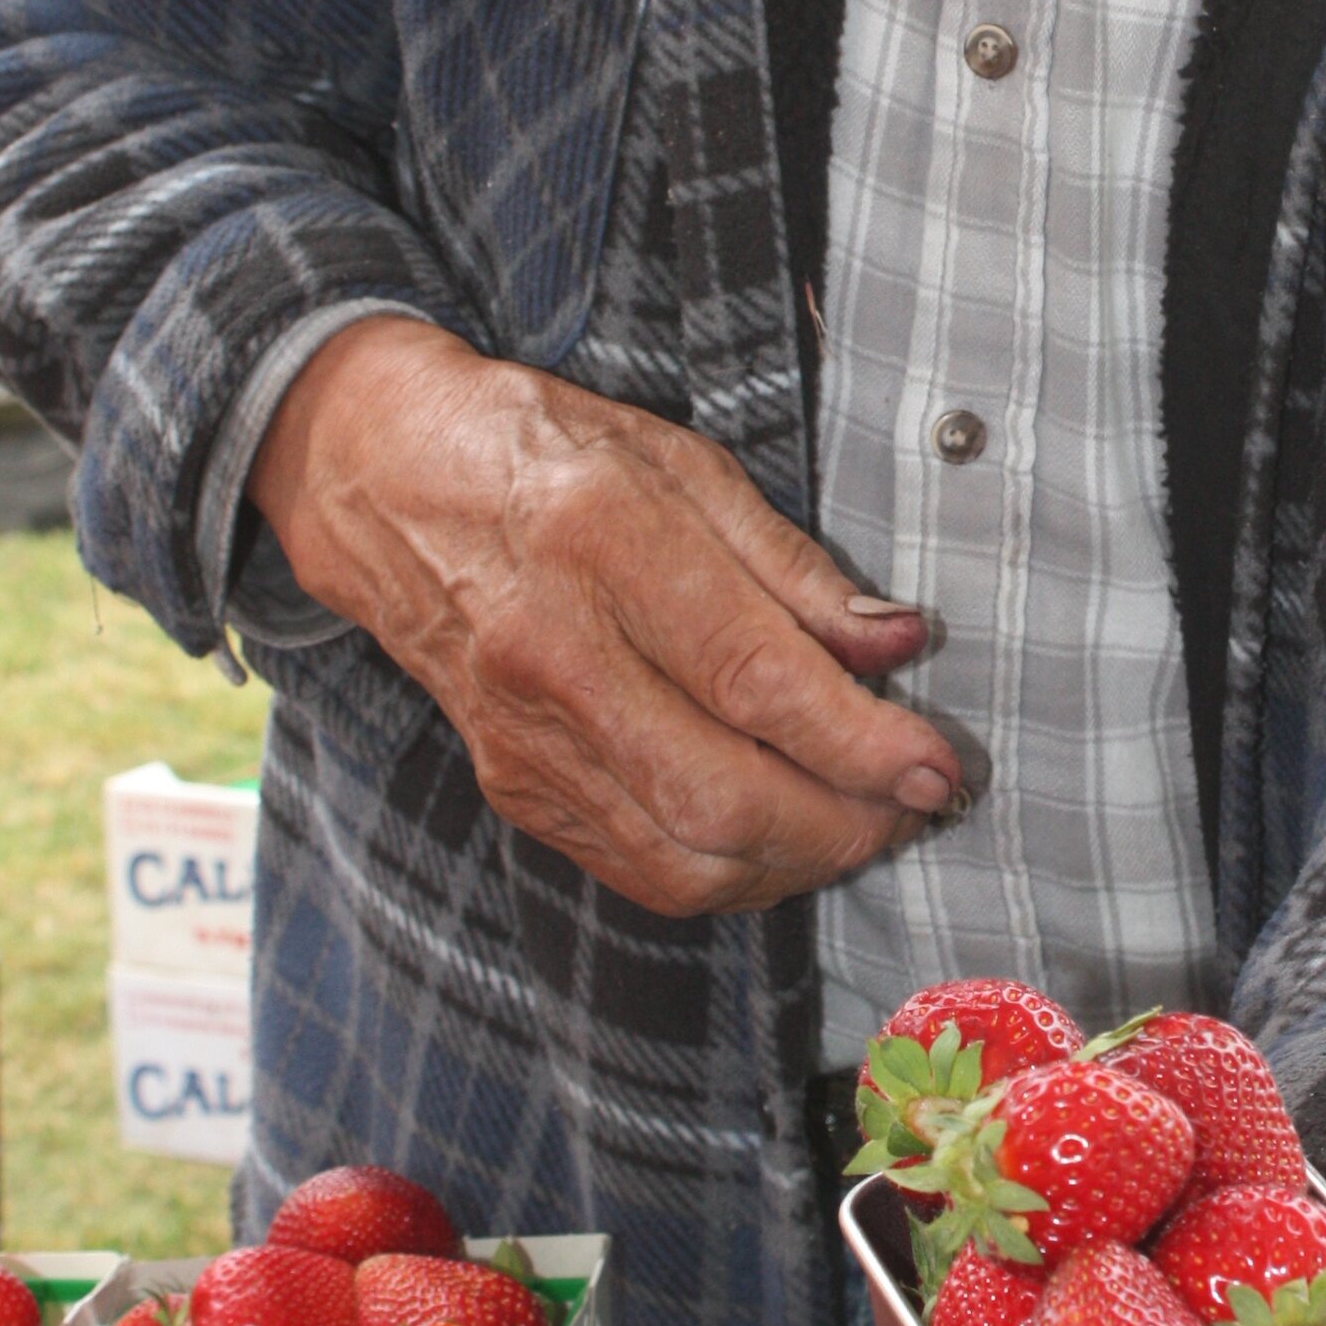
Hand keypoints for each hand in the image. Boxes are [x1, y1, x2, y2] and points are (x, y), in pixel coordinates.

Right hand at [248, 314, 960, 913]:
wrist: (387, 480)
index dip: (863, 742)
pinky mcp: (513, 787)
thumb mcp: (685, 466)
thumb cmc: (550, 454)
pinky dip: (728, 871)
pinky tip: (779, 836)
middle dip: (846, 823)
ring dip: (798, 862)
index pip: (757, 680)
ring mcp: (524, 738)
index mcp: (605, 545)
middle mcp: (554, 656)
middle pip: (723, 795)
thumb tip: (900, 642)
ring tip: (863, 823)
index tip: (938, 765)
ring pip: (685, 858)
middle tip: (916, 804)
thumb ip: (795, 567)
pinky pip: (639, 868)